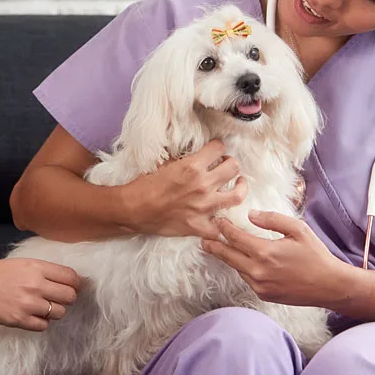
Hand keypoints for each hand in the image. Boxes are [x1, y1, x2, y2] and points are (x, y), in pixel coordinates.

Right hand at [0, 259, 80, 330]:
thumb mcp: (20, 262)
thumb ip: (42, 269)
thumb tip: (64, 278)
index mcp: (36, 267)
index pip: (71, 277)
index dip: (75, 283)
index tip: (72, 286)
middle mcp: (35, 285)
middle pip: (70, 296)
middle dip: (67, 298)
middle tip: (59, 298)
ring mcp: (28, 304)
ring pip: (59, 312)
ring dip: (54, 310)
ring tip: (43, 306)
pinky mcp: (20, 320)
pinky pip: (43, 326)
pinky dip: (41, 322)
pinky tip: (33, 315)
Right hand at [127, 140, 247, 239]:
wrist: (134, 209)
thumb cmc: (145, 185)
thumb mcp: (164, 163)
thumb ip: (184, 158)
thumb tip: (197, 153)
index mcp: (192, 166)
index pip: (219, 148)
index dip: (217, 147)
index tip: (215, 150)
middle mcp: (203, 185)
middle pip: (233, 167)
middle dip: (231, 163)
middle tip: (226, 165)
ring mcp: (204, 207)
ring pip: (238, 195)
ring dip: (240, 187)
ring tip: (237, 185)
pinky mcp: (200, 226)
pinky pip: (221, 227)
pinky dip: (223, 222)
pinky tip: (222, 216)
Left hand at [201, 210, 345, 306]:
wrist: (330, 285)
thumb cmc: (315, 255)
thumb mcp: (298, 229)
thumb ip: (272, 219)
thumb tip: (251, 214)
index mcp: (265, 252)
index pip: (235, 238)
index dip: (224, 228)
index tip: (217, 220)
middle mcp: (258, 271)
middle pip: (228, 256)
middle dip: (214, 246)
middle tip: (202, 239)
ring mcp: (260, 285)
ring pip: (237, 268)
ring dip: (228, 257)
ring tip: (217, 247)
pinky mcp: (264, 294)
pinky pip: (246, 278)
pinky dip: (242, 268)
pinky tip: (241, 260)